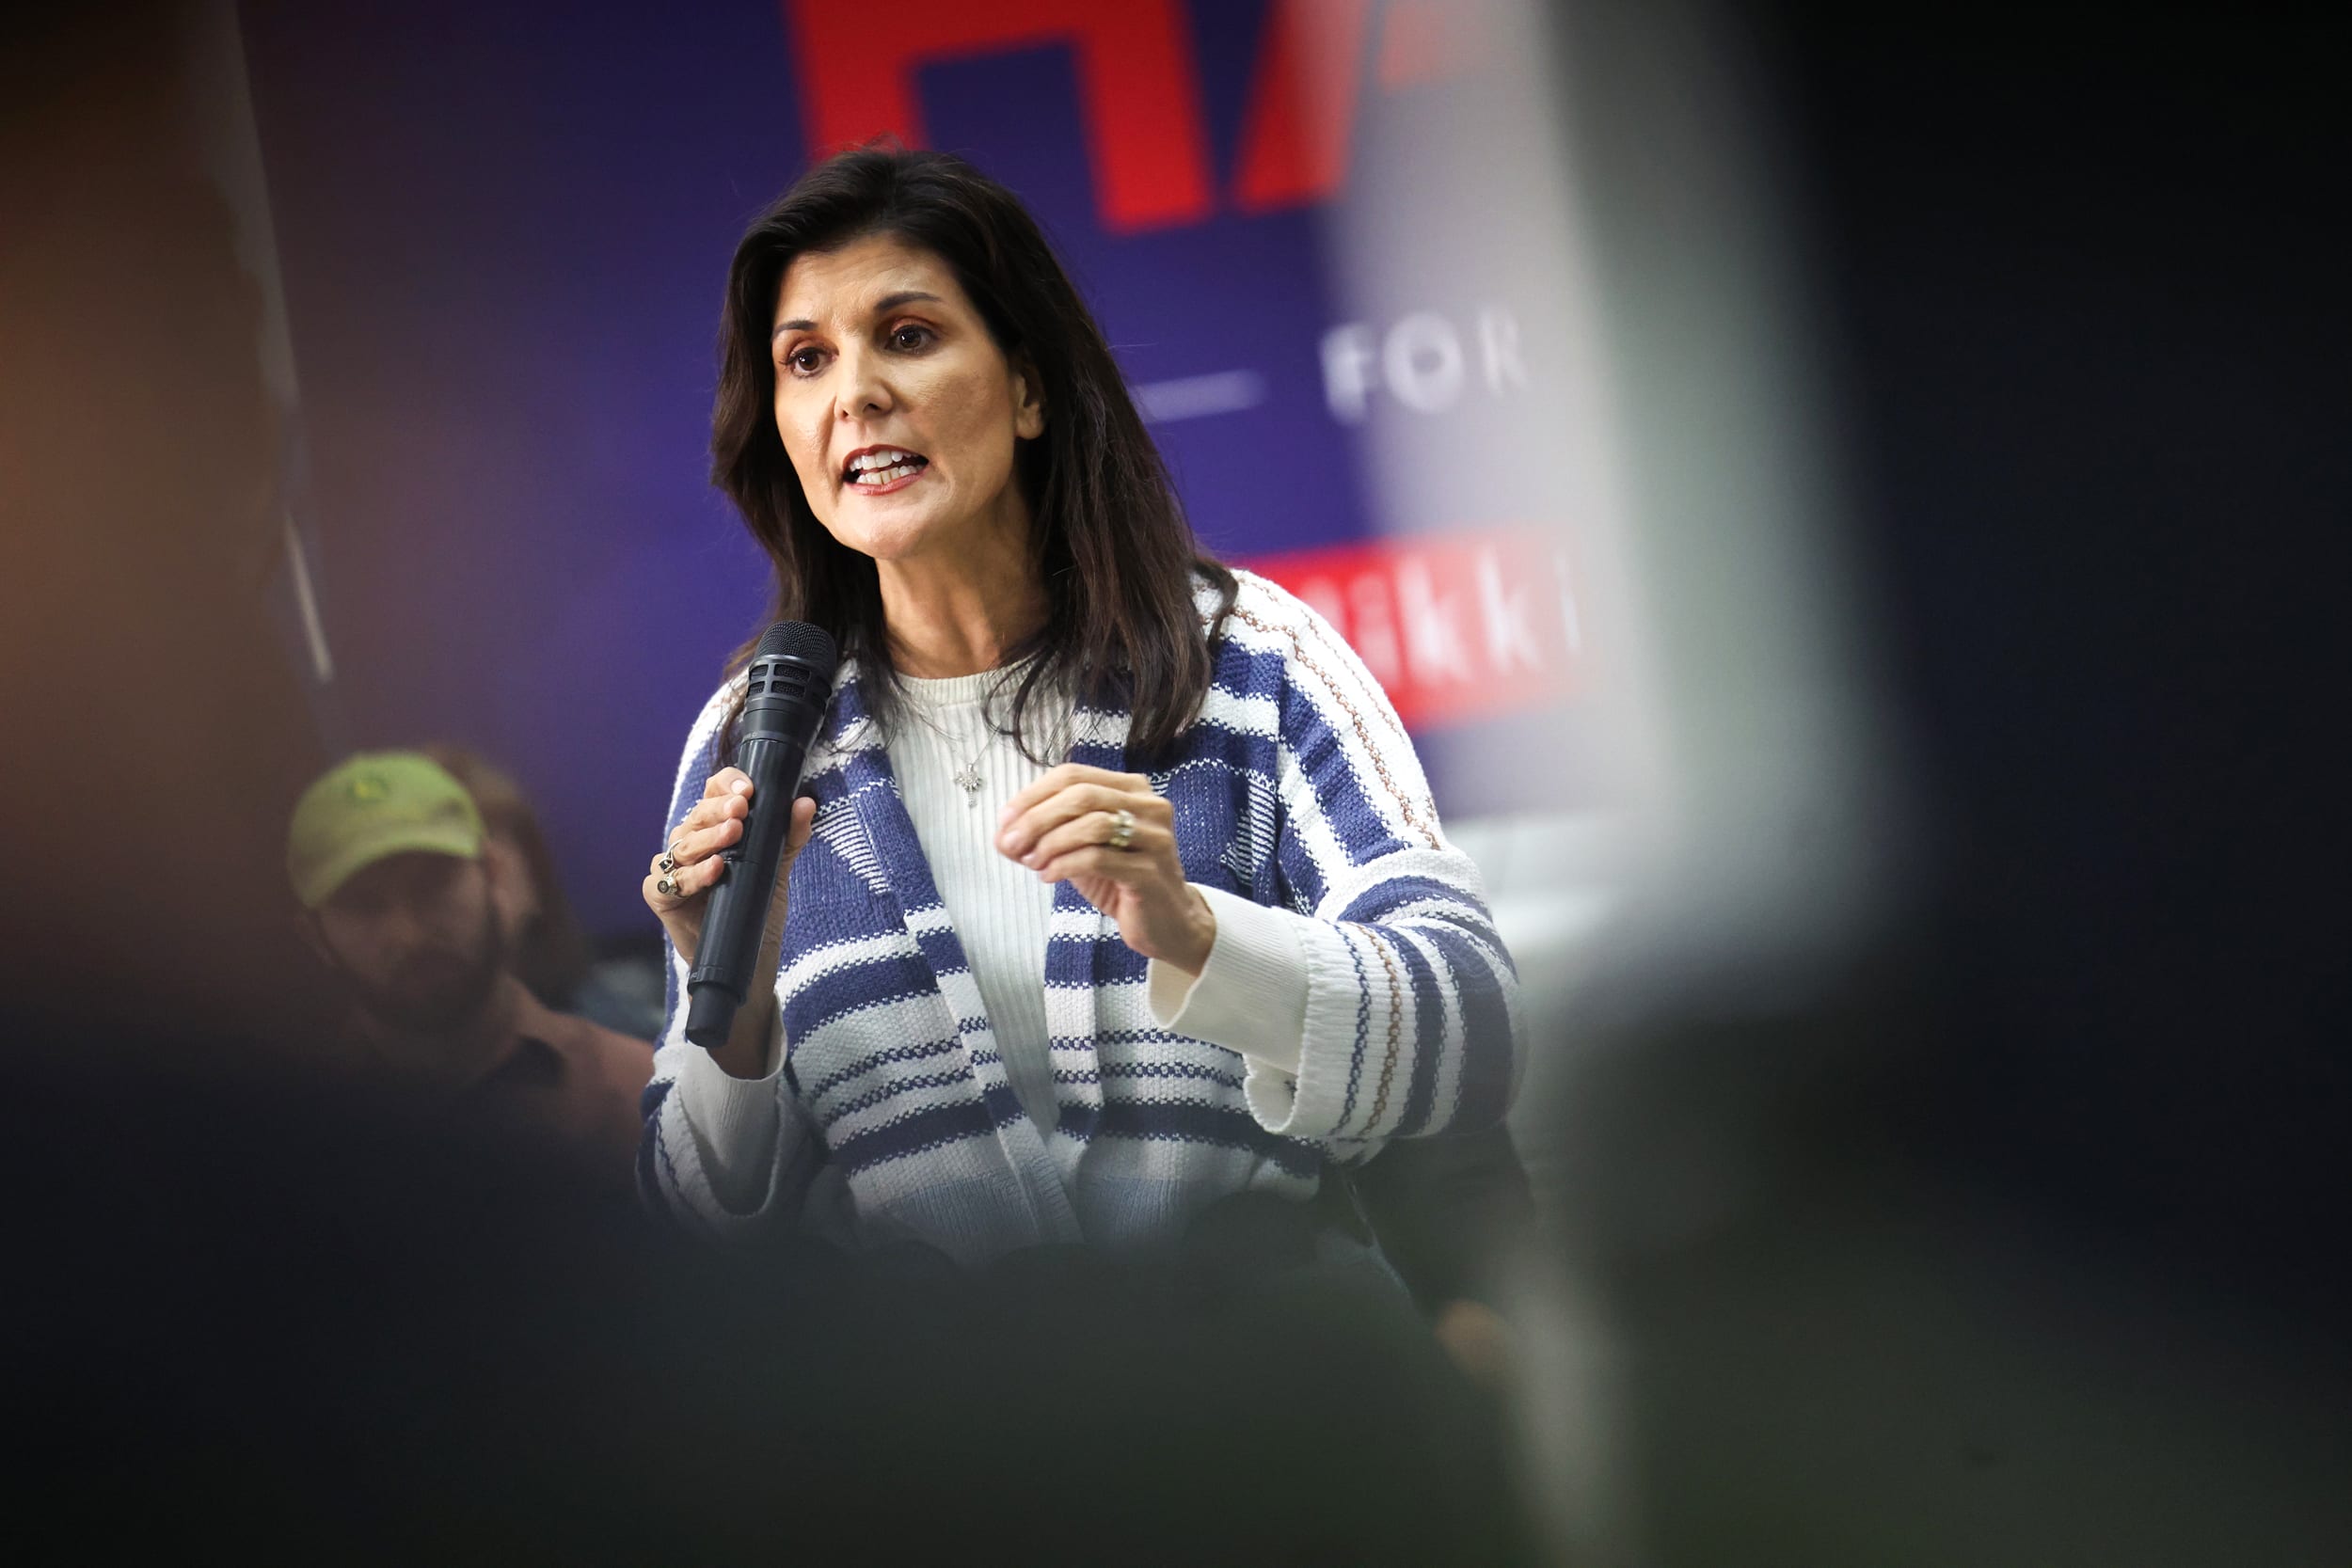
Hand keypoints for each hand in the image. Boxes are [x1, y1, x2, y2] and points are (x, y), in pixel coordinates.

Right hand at [643, 767, 816, 968]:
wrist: (747, 955)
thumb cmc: (754, 904)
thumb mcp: (776, 867)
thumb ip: (789, 836)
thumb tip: (805, 803)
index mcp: (713, 827)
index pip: (713, 793)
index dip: (726, 785)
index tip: (747, 789)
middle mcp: (689, 842)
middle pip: (698, 816)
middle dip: (719, 810)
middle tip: (741, 809)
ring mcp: (671, 868)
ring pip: (684, 845)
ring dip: (709, 838)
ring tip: (734, 833)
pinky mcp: (660, 895)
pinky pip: (670, 881)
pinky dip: (693, 874)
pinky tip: (715, 868)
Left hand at [996, 764, 1213, 975]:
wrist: (1166, 922)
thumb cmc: (1121, 879)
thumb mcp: (1081, 849)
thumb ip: (1048, 835)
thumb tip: (1003, 835)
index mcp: (1131, 789)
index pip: (1074, 775)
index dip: (1033, 795)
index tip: (1005, 821)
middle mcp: (1149, 806)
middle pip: (1082, 796)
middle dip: (1037, 818)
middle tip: (1011, 843)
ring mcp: (1155, 838)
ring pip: (1092, 825)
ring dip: (1051, 843)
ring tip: (1032, 862)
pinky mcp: (1150, 871)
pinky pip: (1099, 859)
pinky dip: (1065, 865)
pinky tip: (1048, 877)